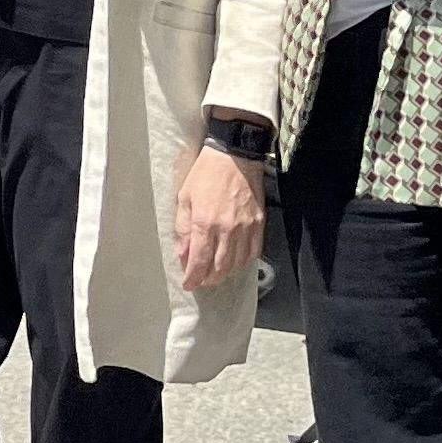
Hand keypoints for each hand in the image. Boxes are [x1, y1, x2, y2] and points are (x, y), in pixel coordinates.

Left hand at [172, 137, 267, 292]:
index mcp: (204, 222)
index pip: (198, 261)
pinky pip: (253, 252)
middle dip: (208, 279)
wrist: (234, 157)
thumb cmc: (205, 175)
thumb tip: (182, 255)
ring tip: (216, 274)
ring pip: (237, 263)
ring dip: (225, 274)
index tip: (188, 285)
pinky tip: (235, 262)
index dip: (193, 278)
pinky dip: (243, 262)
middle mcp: (226, 229)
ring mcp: (245, 228)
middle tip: (201, 281)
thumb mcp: (184, 198)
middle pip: (219, 267)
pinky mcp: (259, 224)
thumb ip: (182, 228)